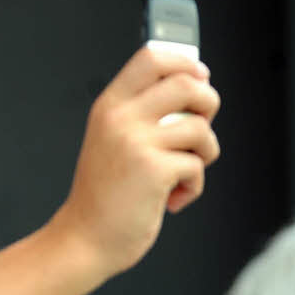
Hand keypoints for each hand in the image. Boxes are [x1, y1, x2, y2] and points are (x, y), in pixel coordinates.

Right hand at [52, 47, 219, 274]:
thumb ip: (144, 113)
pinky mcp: (153, 170)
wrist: (86, 237)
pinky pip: (196, 164)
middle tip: (199, 130)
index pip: (151, 57)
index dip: (185, 62)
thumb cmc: (106, 193)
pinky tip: (172, 198)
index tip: (199, 77)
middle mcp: (120, 117)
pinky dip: (193, 186)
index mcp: (109, 105)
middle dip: (209, 105)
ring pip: (200, 127)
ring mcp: (135, 142)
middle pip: (187, 83)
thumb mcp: (114, 140)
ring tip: (183, 172)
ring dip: (204, 153)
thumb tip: (195, 88)